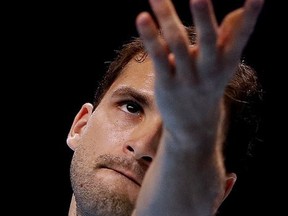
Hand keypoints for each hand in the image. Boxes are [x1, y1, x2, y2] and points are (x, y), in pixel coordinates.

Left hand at [136, 0, 263, 138]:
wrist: (193, 125)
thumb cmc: (208, 86)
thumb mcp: (224, 65)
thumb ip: (231, 36)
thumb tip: (241, 10)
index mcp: (227, 62)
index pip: (242, 36)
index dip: (251, 16)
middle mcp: (209, 69)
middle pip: (207, 39)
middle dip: (203, 16)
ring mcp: (187, 78)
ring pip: (177, 43)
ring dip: (167, 17)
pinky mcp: (167, 83)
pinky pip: (158, 56)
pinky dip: (150, 37)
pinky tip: (142, 18)